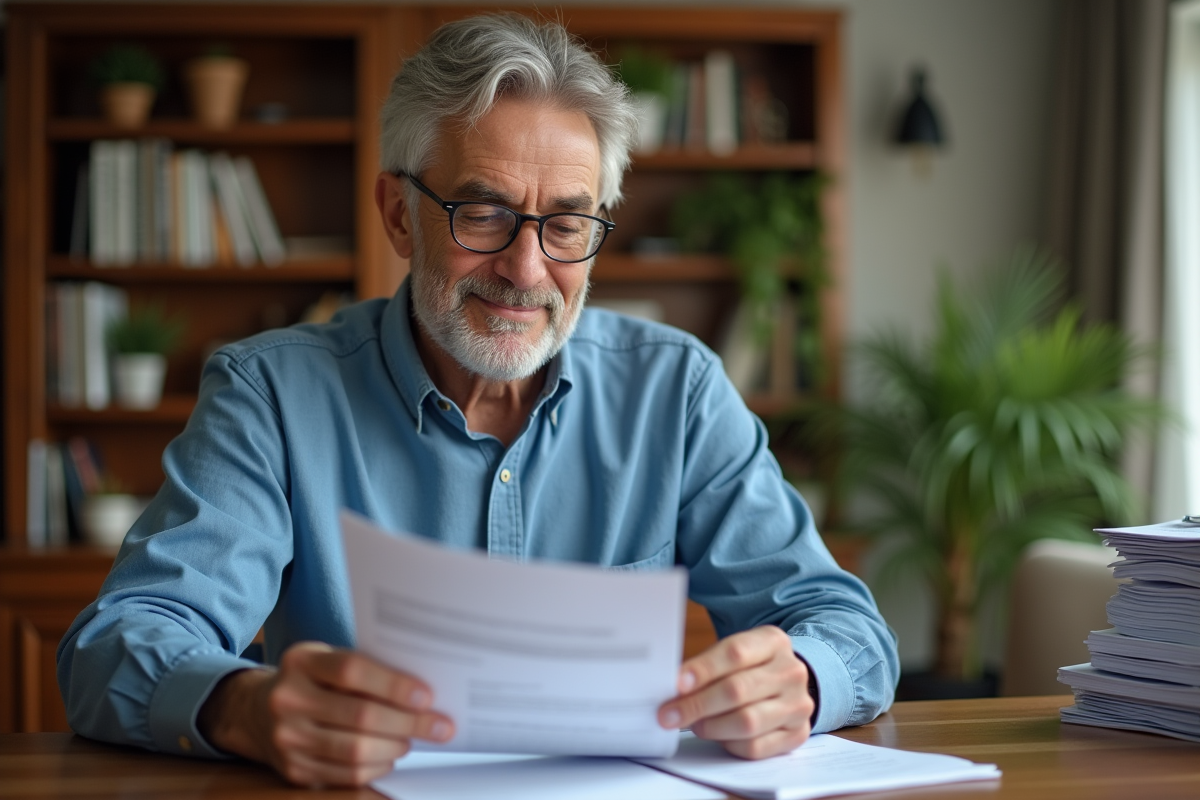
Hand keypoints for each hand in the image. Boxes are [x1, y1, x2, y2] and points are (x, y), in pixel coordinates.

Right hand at [197, 641, 453, 786]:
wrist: (253, 710)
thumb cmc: (308, 680)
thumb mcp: (325, 659)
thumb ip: (363, 668)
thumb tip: (422, 689)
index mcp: (301, 662)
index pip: (352, 671)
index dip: (393, 685)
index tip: (427, 696)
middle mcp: (287, 699)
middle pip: (359, 716)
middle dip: (408, 724)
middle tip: (440, 726)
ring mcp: (286, 738)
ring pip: (354, 751)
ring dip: (394, 748)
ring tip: (414, 739)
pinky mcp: (292, 770)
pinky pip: (344, 775)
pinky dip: (376, 767)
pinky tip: (390, 756)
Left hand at [658, 626, 813, 758]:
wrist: (787, 682)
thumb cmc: (751, 667)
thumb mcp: (733, 653)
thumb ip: (707, 666)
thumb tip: (674, 688)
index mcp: (773, 642)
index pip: (735, 653)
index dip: (703, 670)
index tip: (677, 684)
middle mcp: (790, 672)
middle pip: (738, 690)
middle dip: (697, 704)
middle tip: (670, 714)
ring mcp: (798, 704)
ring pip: (747, 722)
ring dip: (711, 727)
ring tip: (695, 724)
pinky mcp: (797, 734)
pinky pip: (756, 747)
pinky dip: (729, 744)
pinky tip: (719, 736)